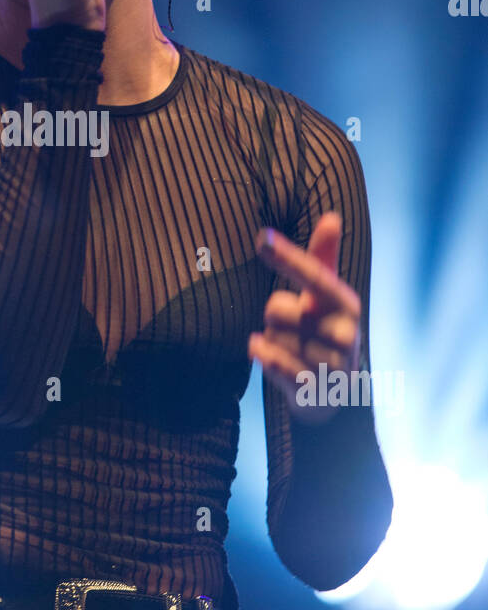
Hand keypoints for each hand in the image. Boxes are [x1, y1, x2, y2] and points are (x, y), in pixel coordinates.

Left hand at [248, 211, 360, 425]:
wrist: (333, 393)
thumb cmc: (324, 329)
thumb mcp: (326, 295)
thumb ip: (323, 257)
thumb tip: (331, 216)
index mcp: (346, 303)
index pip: (312, 274)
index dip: (287, 256)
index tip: (262, 237)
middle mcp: (344, 333)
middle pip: (275, 307)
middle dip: (275, 317)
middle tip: (296, 329)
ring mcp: (329, 364)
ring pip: (269, 334)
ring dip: (272, 340)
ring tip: (294, 350)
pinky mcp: (311, 388)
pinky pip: (269, 360)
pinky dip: (263, 356)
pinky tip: (271, 358)